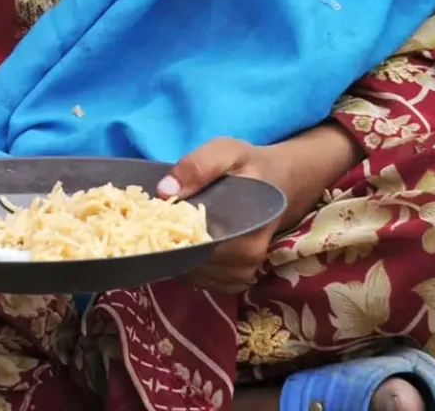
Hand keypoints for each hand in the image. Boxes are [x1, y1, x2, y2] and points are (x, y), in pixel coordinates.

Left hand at [161, 137, 285, 292]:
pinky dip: (187, 268)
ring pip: (198, 276)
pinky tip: (181, 247)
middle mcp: (250, 257)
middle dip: (171, 247)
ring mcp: (245, 271)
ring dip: (177, 259)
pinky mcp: (238, 277)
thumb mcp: (226, 151)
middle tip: (152, 227)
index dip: (170, 236)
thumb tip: (165, 190)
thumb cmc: (251, 166)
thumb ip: (198, 165)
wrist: (283, 182)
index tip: (151, 223)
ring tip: (165, 235)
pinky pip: (205, 281)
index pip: (200, 247)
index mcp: (249, 230)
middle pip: (196, 264)